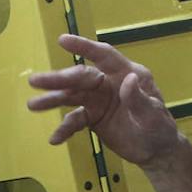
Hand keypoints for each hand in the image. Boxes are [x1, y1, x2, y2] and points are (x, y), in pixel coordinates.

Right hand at [27, 34, 185, 164]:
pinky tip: (54, 139)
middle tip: (35, 81)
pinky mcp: (92, 118)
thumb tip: (127, 80)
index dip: (84, 47)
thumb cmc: (159, 129)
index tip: (62, 40)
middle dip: (58, 79)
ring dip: (52, 100)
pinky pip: (74, 121)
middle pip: (81, 77)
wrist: (155, 152)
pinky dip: (64, 129)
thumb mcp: (154, 116)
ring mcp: (98, 101)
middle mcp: (109, 84)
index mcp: (127, 74)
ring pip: (72, 96)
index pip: (104, 56)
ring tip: (32, 105)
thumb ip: (139, 99)